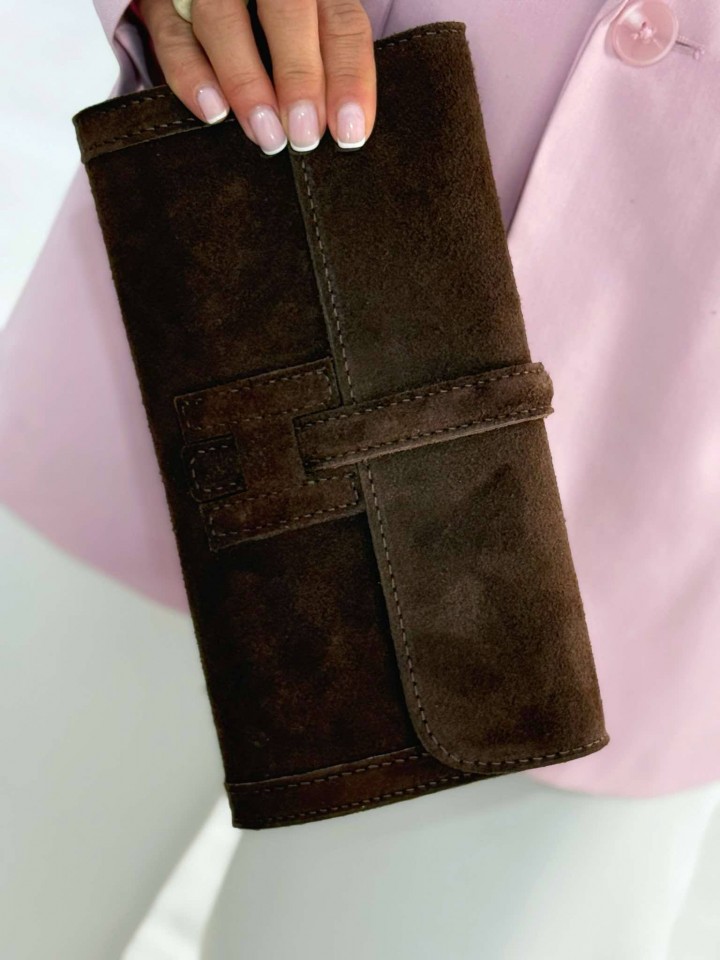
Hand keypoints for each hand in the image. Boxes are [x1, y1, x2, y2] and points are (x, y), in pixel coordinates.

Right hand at [137, 0, 375, 154]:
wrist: (216, 3)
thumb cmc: (274, 31)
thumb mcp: (309, 34)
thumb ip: (324, 64)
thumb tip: (346, 130)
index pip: (341, 21)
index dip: (348, 77)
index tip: (349, 132)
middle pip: (287, 9)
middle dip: (299, 77)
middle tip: (304, 136)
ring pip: (222, 17)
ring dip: (246, 81)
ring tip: (266, 135)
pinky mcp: (162, 0)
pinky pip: (171, 32)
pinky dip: (190, 73)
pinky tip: (214, 112)